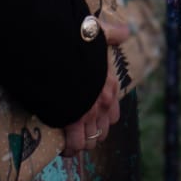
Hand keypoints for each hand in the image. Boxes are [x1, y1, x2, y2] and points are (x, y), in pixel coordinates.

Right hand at [61, 26, 124, 154]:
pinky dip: (67, 148)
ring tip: (67, 142)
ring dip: (80, 143)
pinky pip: (73, 145)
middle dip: (90, 134)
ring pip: (89, 141)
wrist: (55, 51)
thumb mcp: (97, 32)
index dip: (101, 118)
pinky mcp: (71, 121)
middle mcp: (103, 102)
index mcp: (109, 84)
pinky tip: (60, 147)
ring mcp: (88, 114)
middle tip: (76, 132)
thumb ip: (111, 34)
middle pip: (101, 131)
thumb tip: (125, 31)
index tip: (89, 118)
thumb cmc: (74, 40)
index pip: (112, 113)